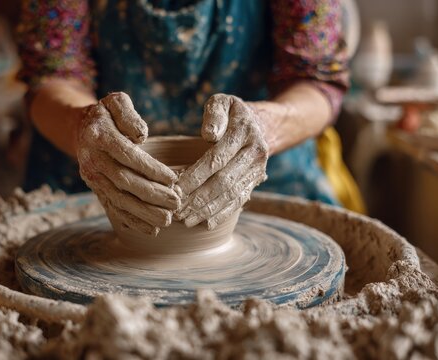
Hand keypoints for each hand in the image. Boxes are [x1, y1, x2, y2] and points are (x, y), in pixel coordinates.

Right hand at [77, 92, 179, 234]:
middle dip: (151, 194)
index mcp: (99, 136)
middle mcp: (92, 160)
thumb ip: (128, 114)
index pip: (127, 155)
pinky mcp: (96, 190)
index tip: (173, 178)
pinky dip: (132, 221)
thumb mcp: (116, 102)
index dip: (150, 169)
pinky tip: (152, 230)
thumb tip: (141, 135)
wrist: (79, 129)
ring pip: (119, 200)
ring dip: (143, 213)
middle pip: (123, 181)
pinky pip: (113, 209)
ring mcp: (93, 178)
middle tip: (176, 203)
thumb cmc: (107, 114)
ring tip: (167, 220)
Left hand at [176, 94, 268, 228]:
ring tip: (186, 221)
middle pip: (224, 181)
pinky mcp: (256, 182)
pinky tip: (205, 224)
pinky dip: (222, 214)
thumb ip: (214, 113)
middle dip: (198, 198)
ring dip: (208, 210)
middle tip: (176, 210)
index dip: (195, 175)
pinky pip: (239, 201)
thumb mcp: (223, 101)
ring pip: (231, 195)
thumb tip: (209, 134)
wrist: (262, 124)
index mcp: (245, 132)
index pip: (216, 158)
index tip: (175, 187)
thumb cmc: (232, 112)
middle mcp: (255, 153)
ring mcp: (258, 170)